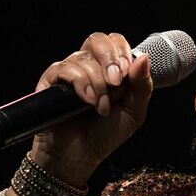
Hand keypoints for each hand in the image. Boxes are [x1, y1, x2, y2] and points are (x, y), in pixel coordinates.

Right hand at [29, 32, 153, 183]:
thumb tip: (143, 57)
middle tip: (116, 83)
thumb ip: (142, 86)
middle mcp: (88, 67)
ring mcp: (69, 73)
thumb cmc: (106, 135)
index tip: (126, 72)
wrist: (81, 156)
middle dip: (110, 59)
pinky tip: (87, 102)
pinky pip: (64, 69)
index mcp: (109, 70)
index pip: (114, 42)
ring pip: (83, 58)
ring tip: (101, 108)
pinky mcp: (51, 82)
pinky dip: (80, 84)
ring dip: (98, 84)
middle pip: (97, 40)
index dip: (122, 51)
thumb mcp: (134, 112)